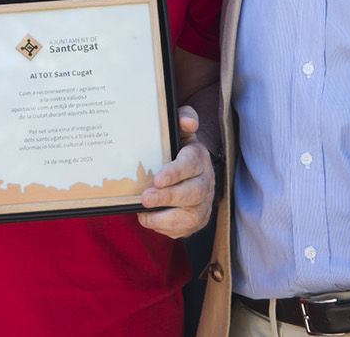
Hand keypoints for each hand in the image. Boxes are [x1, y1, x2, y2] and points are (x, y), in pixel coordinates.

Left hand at [138, 106, 214, 238]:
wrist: (188, 173)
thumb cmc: (177, 151)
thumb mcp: (180, 132)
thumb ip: (183, 120)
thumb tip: (188, 121)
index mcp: (199, 158)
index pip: (190, 165)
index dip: (175, 173)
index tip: (157, 179)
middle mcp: (205, 182)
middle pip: (192, 193)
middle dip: (167, 197)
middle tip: (145, 198)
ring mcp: (202, 204)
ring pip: (190, 216)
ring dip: (165, 217)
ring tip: (144, 215)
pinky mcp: (196, 222)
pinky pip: (183, 230)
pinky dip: (165, 228)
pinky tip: (149, 220)